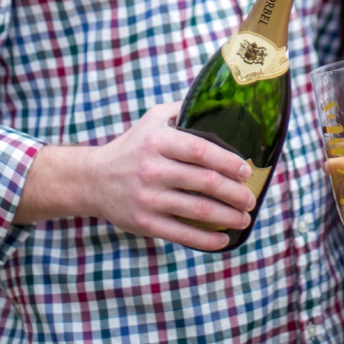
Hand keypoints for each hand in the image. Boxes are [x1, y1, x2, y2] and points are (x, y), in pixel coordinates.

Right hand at [16, 105, 257, 249]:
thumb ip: (180, 111)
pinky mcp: (145, 222)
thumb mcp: (150, 120)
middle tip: (250, 199)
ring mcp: (148, 197)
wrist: (93, 179)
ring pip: (198, 210)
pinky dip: (208, 240)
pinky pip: (183, 234)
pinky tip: (224, 239)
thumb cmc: (130, 148)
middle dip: (235, 193)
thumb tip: (217, 104)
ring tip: (244, 218)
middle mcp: (152, 169)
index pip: (200, 150)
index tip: (246, 171)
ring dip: (228, 217)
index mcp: (157, 141)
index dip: (228, 162)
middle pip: (205, 182)